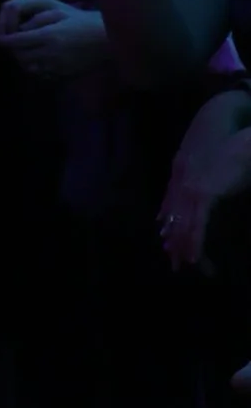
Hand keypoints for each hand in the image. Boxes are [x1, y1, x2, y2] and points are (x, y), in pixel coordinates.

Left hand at [0, 0, 105, 83]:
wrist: (106, 39)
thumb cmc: (81, 20)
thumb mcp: (58, 12)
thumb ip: (37, 19)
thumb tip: (20, 29)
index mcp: (48, 36)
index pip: (18, 41)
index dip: (4, 42)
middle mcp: (50, 54)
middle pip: (21, 57)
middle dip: (12, 51)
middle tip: (10, 45)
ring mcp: (57, 67)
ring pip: (30, 68)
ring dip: (22, 61)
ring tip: (23, 51)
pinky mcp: (64, 75)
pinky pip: (42, 74)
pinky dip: (35, 68)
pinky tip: (37, 60)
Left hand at [159, 92, 250, 272]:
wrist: (241, 142)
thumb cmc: (232, 151)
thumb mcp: (213, 168)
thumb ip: (203, 181)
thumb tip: (203, 195)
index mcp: (182, 172)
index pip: (171, 204)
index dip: (169, 225)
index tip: (167, 243)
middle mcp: (181, 180)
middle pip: (174, 217)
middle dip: (174, 241)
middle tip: (174, 263)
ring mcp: (191, 186)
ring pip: (183, 223)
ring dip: (184, 247)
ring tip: (184, 265)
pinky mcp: (204, 193)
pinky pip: (197, 222)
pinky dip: (196, 241)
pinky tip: (196, 257)